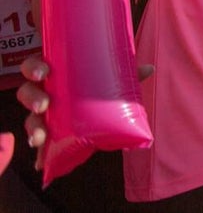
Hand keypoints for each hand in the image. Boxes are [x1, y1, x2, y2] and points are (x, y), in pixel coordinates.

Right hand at [17, 54, 155, 171]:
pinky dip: (39, 154)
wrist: (94, 107)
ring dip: (32, 127)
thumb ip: (126, 73)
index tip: (44, 72)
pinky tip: (41, 163)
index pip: (35, 66)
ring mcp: (43, 114)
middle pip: (27, 91)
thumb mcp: (108, 78)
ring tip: (39, 137)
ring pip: (29, 118)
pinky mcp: (47, 133)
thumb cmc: (96, 85)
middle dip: (33, 98)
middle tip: (44, 105)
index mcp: (55, 72)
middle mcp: (44, 92)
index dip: (34, 68)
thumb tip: (149, 68)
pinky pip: (39, 143)